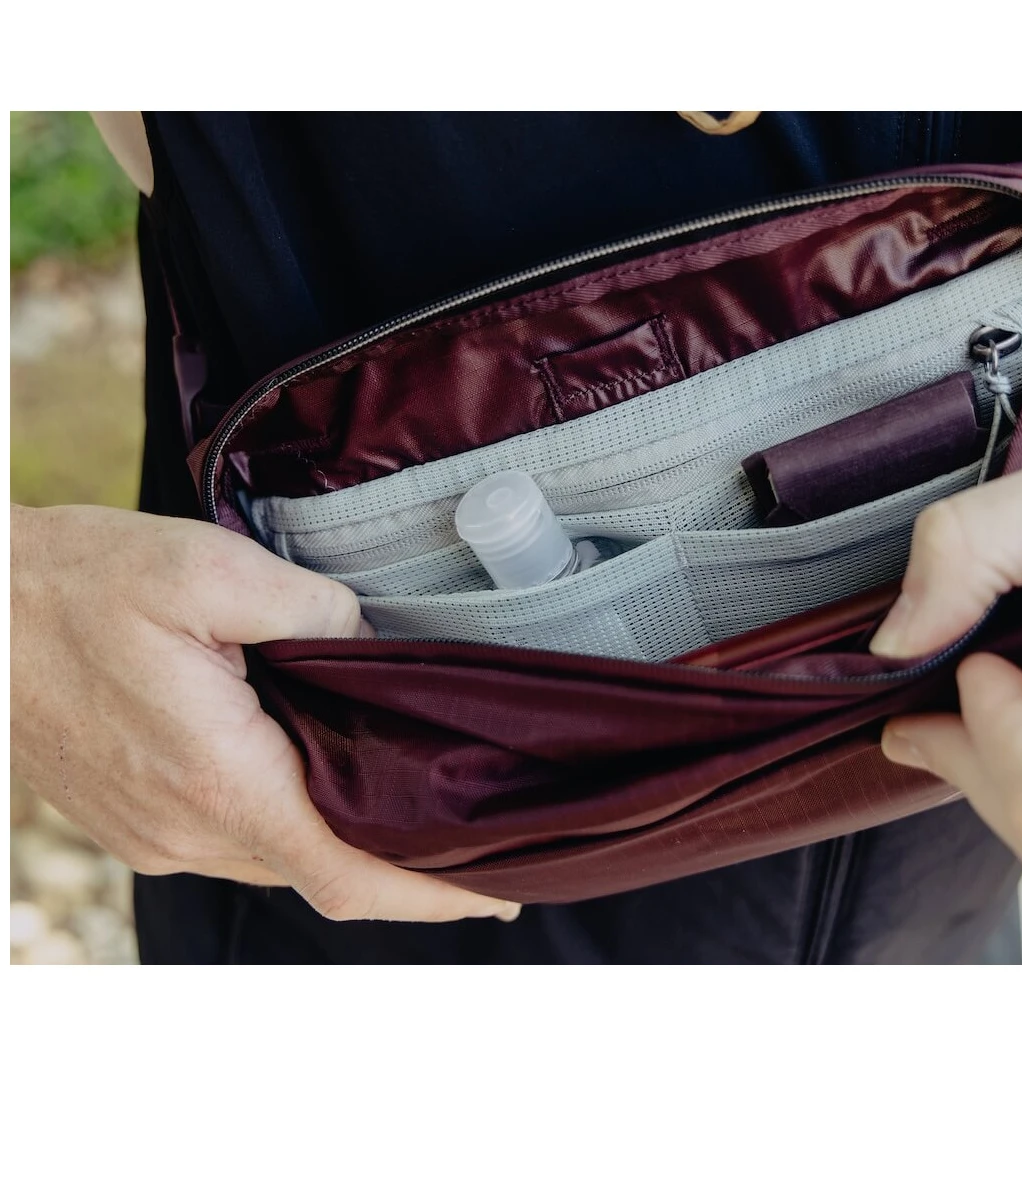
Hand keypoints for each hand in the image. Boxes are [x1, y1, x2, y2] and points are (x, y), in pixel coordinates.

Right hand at [10, 504, 519, 921]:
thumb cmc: (77, 584)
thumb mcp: (208, 570)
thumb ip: (313, 609)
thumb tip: (369, 644)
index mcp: (218, 780)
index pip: (347, 874)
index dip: (434, 895)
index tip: (499, 893)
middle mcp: (186, 828)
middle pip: (324, 873)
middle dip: (409, 870)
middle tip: (486, 842)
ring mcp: (155, 833)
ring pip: (279, 858)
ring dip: (348, 845)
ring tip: (420, 812)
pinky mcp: (134, 819)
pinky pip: (235, 839)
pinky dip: (294, 825)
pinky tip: (325, 783)